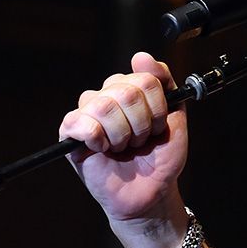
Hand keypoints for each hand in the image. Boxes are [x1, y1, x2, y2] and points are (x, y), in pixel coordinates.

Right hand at [58, 52, 187, 225]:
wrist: (151, 191)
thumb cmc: (161, 156)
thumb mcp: (175, 116)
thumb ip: (164, 82)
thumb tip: (140, 56)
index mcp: (132, 89)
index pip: (145, 79)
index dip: (157, 108)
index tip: (159, 127)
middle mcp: (108, 95)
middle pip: (125, 91)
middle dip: (141, 124)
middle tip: (140, 141)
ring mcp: (88, 113)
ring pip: (104, 105)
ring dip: (122, 134)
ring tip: (123, 147)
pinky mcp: (71, 133)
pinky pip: (80, 123)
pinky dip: (98, 139)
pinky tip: (103, 149)